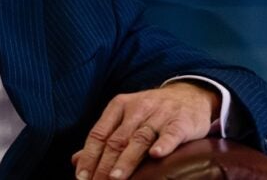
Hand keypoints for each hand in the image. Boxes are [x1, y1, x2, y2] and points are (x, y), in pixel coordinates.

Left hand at [71, 81, 220, 179]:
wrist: (190, 95)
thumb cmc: (152, 112)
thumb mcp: (125, 118)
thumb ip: (103, 138)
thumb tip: (76, 161)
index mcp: (119, 106)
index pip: (99, 134)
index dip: (89, 157)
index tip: (81, 177)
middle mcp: (138, 108)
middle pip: (117, 140)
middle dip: (104, 165)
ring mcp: (160, 114)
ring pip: (140, 138)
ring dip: (127, 160)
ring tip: (115, 178)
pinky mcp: (181, 121)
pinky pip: (171, 133)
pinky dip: (163, 144)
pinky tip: (156, 155)